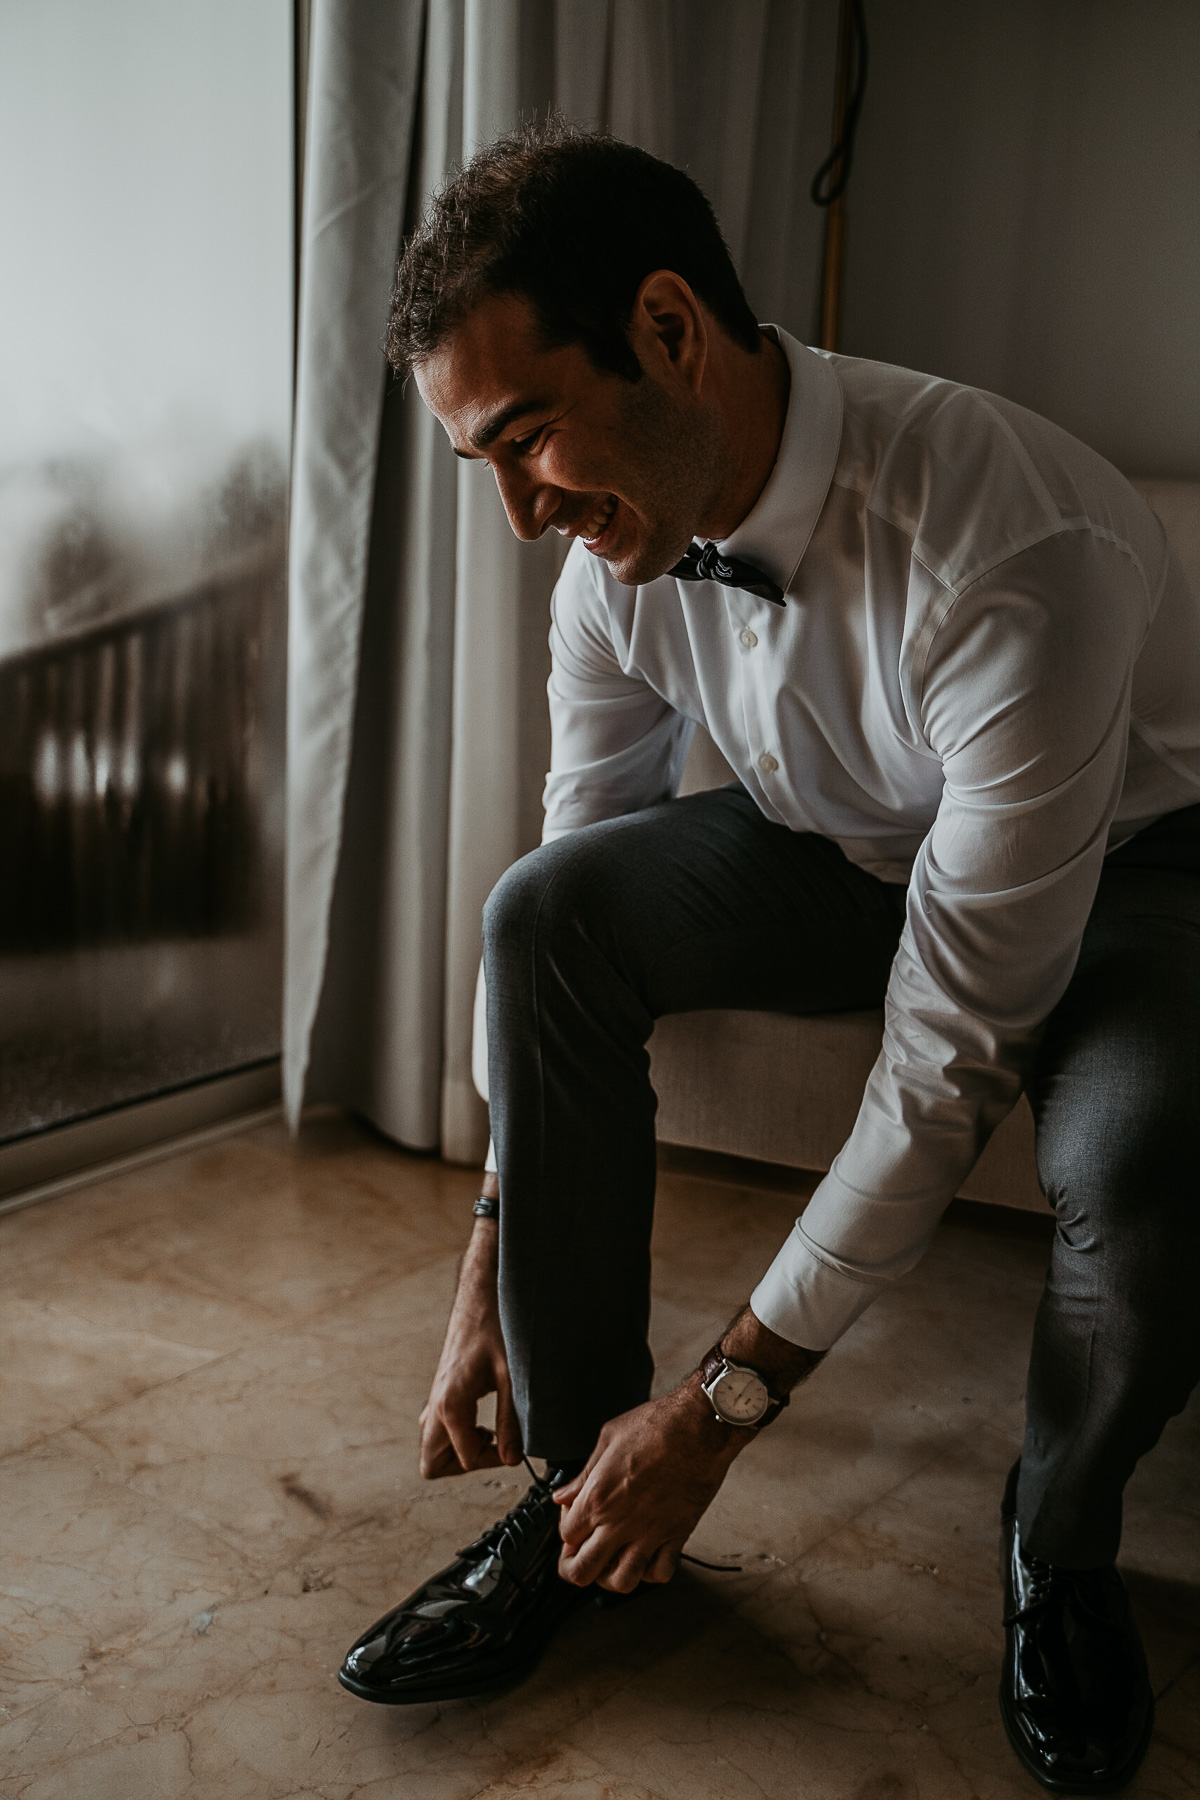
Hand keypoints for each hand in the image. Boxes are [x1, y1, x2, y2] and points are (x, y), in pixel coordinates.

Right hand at [419, 1216, 522, 1477]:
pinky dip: (460, 1433)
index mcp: (450, 1404)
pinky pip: (440, 1428)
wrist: (482, 1291)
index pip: (464, 1460)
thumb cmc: (496, 1326)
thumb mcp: (512, 1376)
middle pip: (433, 1463)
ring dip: (461, 1449)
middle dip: (464, 1464)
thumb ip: (511, 1420)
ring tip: (492, 1431)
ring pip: (433, 1447)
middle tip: (495, 1445)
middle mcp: (436, 1405)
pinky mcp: (441, 1391)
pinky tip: (484, 1417)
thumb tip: (512, 1458)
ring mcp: (435, 1399)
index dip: (494, 1459)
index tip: (516, 1446)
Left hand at [553, 1380, 747, 1592]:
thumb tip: (564, 1494)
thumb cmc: (657, 1426)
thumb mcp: (608, 1438)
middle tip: (582, 1551)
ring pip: (621, 1582)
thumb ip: (584, 1474)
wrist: (700, 1428)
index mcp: (598, 1498)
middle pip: (582, 1571)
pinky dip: (651, 1572)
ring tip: (612, 1558)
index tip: (574, 1517)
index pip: (566, 1535)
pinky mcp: (677, 1536)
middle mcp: (620, 1523)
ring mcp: (649, 1534)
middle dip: (575, 1566)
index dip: (566, 1528)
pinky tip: (647, 1555)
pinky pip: (660, 1573)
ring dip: (611, 1576)